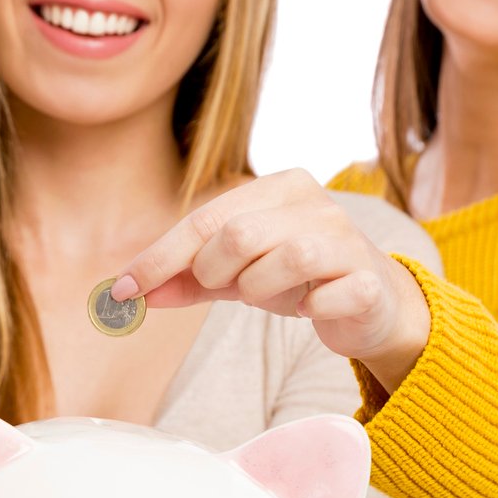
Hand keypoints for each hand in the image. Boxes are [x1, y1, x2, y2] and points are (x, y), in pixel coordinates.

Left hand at [113, 168, 431, 393]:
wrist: (373, 305)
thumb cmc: (299, 280)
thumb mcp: (237, 274)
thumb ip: (187, 278)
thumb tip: (129, 291)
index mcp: (279, 188)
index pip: (206, 218)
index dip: (161, 257)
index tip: (125, 290)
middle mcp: (316, 202)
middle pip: (240, 234)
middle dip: (217, 272)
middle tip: (227, 288)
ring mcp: (347, 238)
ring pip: (285, 259)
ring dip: (261, 289)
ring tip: (272, 295)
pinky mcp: (368, 279)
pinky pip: (325, 297)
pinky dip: (310, 309)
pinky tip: (312, 306)